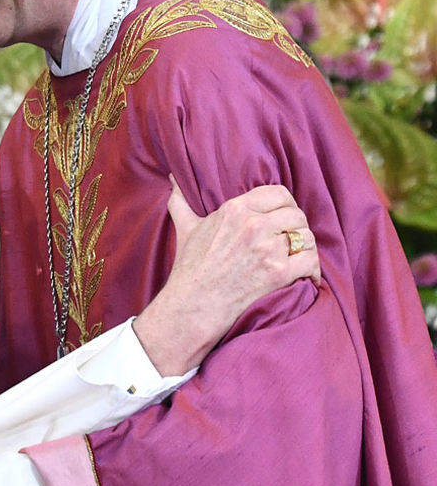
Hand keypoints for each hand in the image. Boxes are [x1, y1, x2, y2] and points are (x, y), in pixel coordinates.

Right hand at [134, 177, 320, 374]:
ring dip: (305, 249)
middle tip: (289, 241)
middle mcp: (254, 225)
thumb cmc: (190, 268)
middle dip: (296, 228)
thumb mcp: (185, 228)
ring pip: (307, 238)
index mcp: (234, 209)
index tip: (282, 218)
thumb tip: (173, 179)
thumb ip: (181, 201)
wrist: (192, 306)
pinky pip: (311, 262)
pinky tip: (305, 276)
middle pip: (297, 215)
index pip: (279, 194)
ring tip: (297, 258)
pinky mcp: (279, 274)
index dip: (285, 206)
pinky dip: (312, 271)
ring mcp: (268, 249)